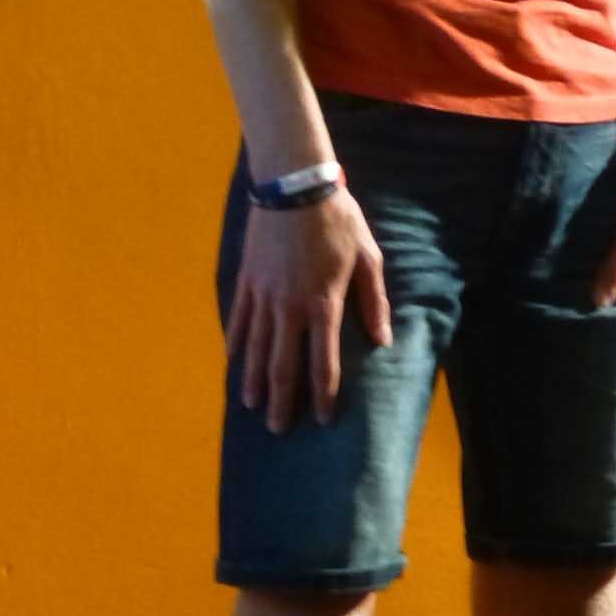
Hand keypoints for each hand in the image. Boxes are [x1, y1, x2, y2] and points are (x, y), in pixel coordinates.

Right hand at [226, 188, 391, 432]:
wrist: (294, 185)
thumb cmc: (338, 220)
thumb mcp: (368, 257)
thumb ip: (375, 301)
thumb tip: (382, 340)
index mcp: (324, 304)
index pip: (323, 362)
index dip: (323, 394)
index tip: (322, 418)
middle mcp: (289, 307)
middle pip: (282, 364)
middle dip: (281, 400)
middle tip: (279, 429)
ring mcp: (263, 295)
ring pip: (254, 348)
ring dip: (253, 380)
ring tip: (251, 406)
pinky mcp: (247, 280)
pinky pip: (238, 319)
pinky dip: (235, 344)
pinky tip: (233, 363)